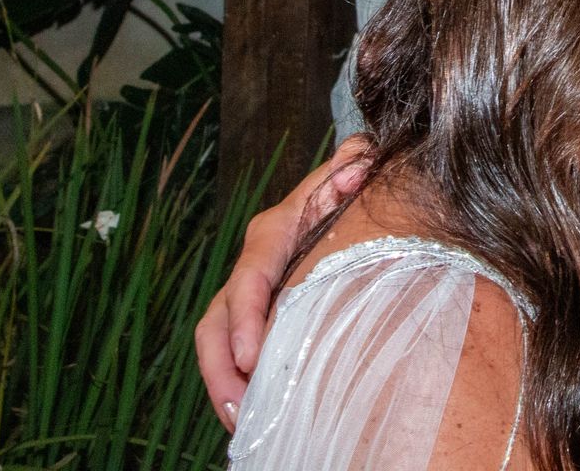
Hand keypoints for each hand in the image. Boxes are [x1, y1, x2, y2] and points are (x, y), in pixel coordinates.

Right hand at [195, 135, 371, 429]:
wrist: (360, 191)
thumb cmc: (360, 183)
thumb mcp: (359, 168)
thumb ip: (357, 163)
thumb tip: (361, 159)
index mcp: (277, 230)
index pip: (251, 275)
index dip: (246, 317)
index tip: (252, 357)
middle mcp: (257, 262)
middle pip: (220, 316)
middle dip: (223, 364)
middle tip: (241, 407)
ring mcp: (256, 291)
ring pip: (218, 339)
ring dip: (225, 381)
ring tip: (243, 420)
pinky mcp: (263, 314)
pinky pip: (236, 350)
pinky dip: (239, 383)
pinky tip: (253, 414)